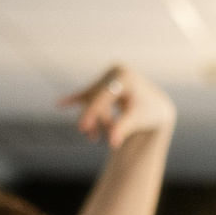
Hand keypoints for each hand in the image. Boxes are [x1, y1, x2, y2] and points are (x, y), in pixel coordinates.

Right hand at [59, 65, 176, 149]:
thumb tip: (112, 143)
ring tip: (94, 137)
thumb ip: (123, 128)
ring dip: (94, 119)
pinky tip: (60, 104)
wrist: (155, 107)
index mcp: (125, 77)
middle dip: (96, 119)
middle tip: (91, 137)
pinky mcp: (102, 83)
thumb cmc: (148, 113)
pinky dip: (74, 100)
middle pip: (96, 98)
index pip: (104, 95)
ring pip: (92, 100)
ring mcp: (107, 76)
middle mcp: (115, 72)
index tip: (83, 126)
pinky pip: (86, 94)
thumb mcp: (137, 119)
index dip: (93, 111)